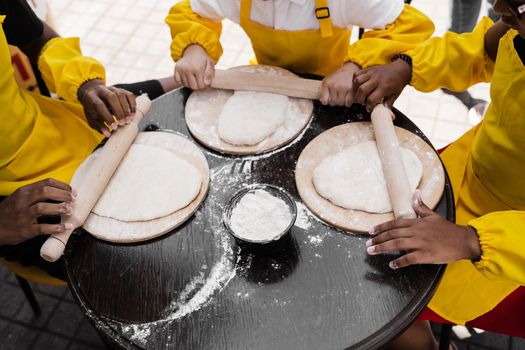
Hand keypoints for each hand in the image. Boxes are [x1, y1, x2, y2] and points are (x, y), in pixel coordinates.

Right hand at [0, 179, 75, 244]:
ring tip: (69, 210)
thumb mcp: (20, 197)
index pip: (46, 182)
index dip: (62, 186)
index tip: (72, 191)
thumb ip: (36, 193)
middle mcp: (23, 201)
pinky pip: (42, 228)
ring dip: (59, 208)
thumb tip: (60, 192)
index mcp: (24, 191)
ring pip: (42, 208)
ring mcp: (23, 216)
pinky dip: (55, 228)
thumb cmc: (10, 211)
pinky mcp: (25, 230)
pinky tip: (65, 227)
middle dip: (62, 195)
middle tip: (73, 199)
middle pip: (45, 192)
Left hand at [78, 79, 135, 137]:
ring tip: (129, 119)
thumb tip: (107, 134)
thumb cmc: (92, 108)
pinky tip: (133, 113)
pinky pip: (129, 94)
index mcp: (91, 97)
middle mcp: (101, 90)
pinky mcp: (120, 89)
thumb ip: (99, 126)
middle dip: (119, 111)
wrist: (92, 92)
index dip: (107, 117)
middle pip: (111, 97)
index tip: (114, 127)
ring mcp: (112, 88)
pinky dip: (132, 104)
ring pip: (121, 94)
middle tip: (123, 123)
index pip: (100, 105)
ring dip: (127, 108)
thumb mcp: (91, 118)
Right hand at [174, 44, 214, 89]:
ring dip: (190, 83)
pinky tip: (187, 77)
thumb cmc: (202, 59)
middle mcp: (188, 69)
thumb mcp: (210, 64)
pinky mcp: (176, 69)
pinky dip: (182, 81)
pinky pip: (178, 81)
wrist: (193, 50)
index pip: (201, 86)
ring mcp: (181, 69)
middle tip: (199, 80)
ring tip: (193, 77)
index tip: (205, 81)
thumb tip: (207, 83)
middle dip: (198, 86)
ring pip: (186, 85)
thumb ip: (210, 74)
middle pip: (193, 87)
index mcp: (198, 68)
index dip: (204, 85)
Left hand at [320, 62, 360, 106]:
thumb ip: (322, 90)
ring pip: (340, 103)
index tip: (328, 100)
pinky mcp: (350, 90)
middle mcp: (334, 86)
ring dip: (341, 103)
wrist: (349, 69)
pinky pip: (348, 102)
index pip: (324, 101)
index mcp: (327, 83)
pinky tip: (347, 99)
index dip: (326, 102)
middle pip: (333, 103)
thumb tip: (322, 101)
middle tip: (336, 98)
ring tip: (341, 98)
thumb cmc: (337, 76)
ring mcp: (343, 88)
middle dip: (334, 102)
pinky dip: (348, 103)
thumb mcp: (327, 80)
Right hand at [353, 59, 410, 111]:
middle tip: (362, 102)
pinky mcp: (369, 69)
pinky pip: (357, 74)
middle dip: (360, 99)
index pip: (371, 99)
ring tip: (360, 94)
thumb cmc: (398, 82)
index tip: (369, 108)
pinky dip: (355, 81)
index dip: (368, 106)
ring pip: (358, 81)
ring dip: (356, 90)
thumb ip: (389, 104)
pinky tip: (358, 86)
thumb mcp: (395, 95)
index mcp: (384, 87)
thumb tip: (388, 115)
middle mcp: (377, 80)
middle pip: (362, 90)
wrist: (401, 69)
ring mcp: (372, 73)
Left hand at [365, 192, 481, 268]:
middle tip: (367, 244)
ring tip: (372, 251)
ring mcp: (421, 243)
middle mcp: (416, 232)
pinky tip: (392, 264)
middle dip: (378, 239)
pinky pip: (409, 259)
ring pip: (397, 245)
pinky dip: (399, 262)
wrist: (463, 240)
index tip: (371, 231)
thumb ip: (420, 206)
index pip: (395, 224)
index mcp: (417, 223)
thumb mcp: (433, 215)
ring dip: (383, 248)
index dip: (382, 227)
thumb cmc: (447, 229)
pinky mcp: (426, 255)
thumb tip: (414, 193)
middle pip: (393, 234)